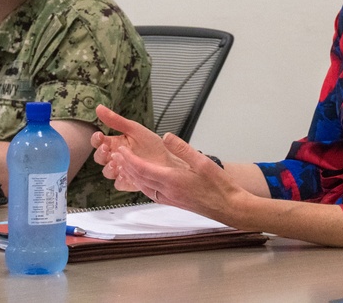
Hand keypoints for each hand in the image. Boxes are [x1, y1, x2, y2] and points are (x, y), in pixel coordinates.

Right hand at [90, 105, 185, 191]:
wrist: (170, 159)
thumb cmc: (153, 144)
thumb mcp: (135, 129)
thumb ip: (116, 120)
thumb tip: (98, 107)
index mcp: (116, 143)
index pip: (98, 142)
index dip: (96, 139)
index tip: (100, 135)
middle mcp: (117, 157)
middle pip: (99, 158)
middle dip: (101, 154)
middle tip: (107, 149)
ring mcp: (122, 170)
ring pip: (107, 172)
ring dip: (109, 167)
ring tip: (117, 162)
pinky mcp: (129, 182)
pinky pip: (119, 183)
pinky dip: (120, 179)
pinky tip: (126, 174)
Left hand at [112, 131, 243, 224]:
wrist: (228, 207)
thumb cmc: (219, 185)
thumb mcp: (202, 162)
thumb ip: (182, 148)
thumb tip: (166, 136)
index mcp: (172, 180)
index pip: (142, 168)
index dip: (128, 159)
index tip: (120, 149)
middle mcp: (166, 191)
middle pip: (139, 178)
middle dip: (125, 166)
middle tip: (114, 155)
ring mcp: (169, 198)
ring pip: (143, 187)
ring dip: (131, 176)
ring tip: (123, 166)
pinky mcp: (173, 202)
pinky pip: (151, 193)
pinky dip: (141, 184)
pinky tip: (142, 180)